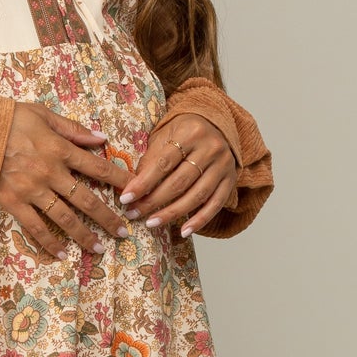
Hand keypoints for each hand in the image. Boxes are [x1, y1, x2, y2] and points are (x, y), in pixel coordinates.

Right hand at [0, 101, 131, 258]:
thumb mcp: (41, 113)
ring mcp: (32, 191)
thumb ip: (72, 128)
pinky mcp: (14, 204)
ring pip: (65, 218)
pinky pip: (36, 228)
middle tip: (123, 232)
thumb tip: (102, 137)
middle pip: (87, 199)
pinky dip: (50, 243)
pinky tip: (62, 254)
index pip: (97, 166)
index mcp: (60, 149)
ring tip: (99, 248)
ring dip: (84, 235)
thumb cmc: (4, 119)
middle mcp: (51, 173)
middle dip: (108, 217)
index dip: (119, 180)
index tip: (134, 191)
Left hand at [119, 113, 238, 236]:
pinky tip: (184, 231)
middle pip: (179, 182)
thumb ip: (150, 159)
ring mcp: (223, 165)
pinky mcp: (230, 180)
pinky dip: (200, 220)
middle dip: (153, 201)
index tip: (126, 198)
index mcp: (190, 133)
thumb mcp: (164, 135)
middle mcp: (210, 148)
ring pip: (196, 196)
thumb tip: (133, 188)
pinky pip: (215, 204)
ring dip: (172, 213)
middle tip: (133, 214)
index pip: (163, 163)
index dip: (143, 183)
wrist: (215, 124)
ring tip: (151, 223)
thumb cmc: (183, 132)